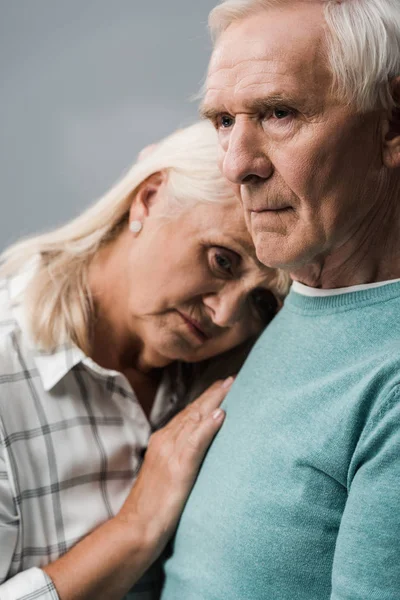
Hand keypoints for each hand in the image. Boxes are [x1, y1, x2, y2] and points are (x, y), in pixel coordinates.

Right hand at [116, 377, 232, 555]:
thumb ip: (176, 457)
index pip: (186, 414)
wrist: (136, 528)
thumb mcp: (164, 475)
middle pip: (192, 411)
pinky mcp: (178, 467)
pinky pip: (195, 441)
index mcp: (161, 442)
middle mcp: (164, 441)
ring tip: (230, 386)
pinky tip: (220, 414)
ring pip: (195, 419)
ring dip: (214, 401)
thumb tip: (194, 449)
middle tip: (231, 378)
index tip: (220, 386)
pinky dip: (208, 426)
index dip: (204, 400)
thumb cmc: (151, 506)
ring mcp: (170, 452)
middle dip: (212, 393)